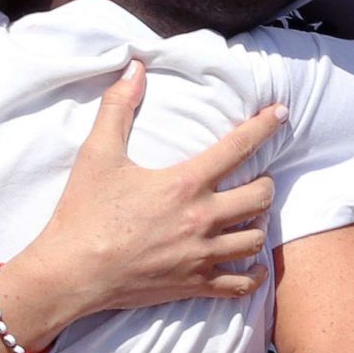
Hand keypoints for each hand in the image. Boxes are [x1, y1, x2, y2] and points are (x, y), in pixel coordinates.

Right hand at [26, 61, 284, 314]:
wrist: (72, 272)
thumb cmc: (84, 212)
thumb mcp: (97, 153)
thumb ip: (118, 107)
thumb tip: (134, 67)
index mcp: (184, 183)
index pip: (238, 147)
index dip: (264, 126)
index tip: (281, 114)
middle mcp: (202, 219)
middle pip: (261, 196)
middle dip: (264, 182)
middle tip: (254, 178)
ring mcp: (202, 255)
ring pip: (255, 238)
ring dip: (257, 223)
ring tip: (248, 216)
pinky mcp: (194, 285)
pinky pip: (241, 284)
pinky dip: (252, 273)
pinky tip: (252, 265)